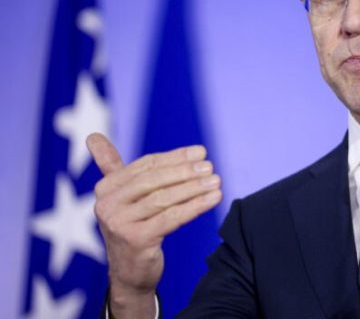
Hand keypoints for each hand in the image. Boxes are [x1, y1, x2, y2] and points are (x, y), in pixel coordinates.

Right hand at [87, 133, 221, 317]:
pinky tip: (214, 199)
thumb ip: (110, 166)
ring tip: (216, 181)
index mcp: (105, 188)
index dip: (175, 157)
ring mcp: (119, 223)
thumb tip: (92, 136)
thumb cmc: (132, 226)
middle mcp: (107, 205)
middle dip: (185, 171)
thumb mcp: (121, 196)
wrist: (130, 273)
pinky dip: (195, 206)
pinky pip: (172, 218)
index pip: (146, 165)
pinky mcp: (135, 240)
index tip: (201, 152)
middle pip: (154, 180)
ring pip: (164, 199)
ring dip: (194, 188)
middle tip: (210, 166)